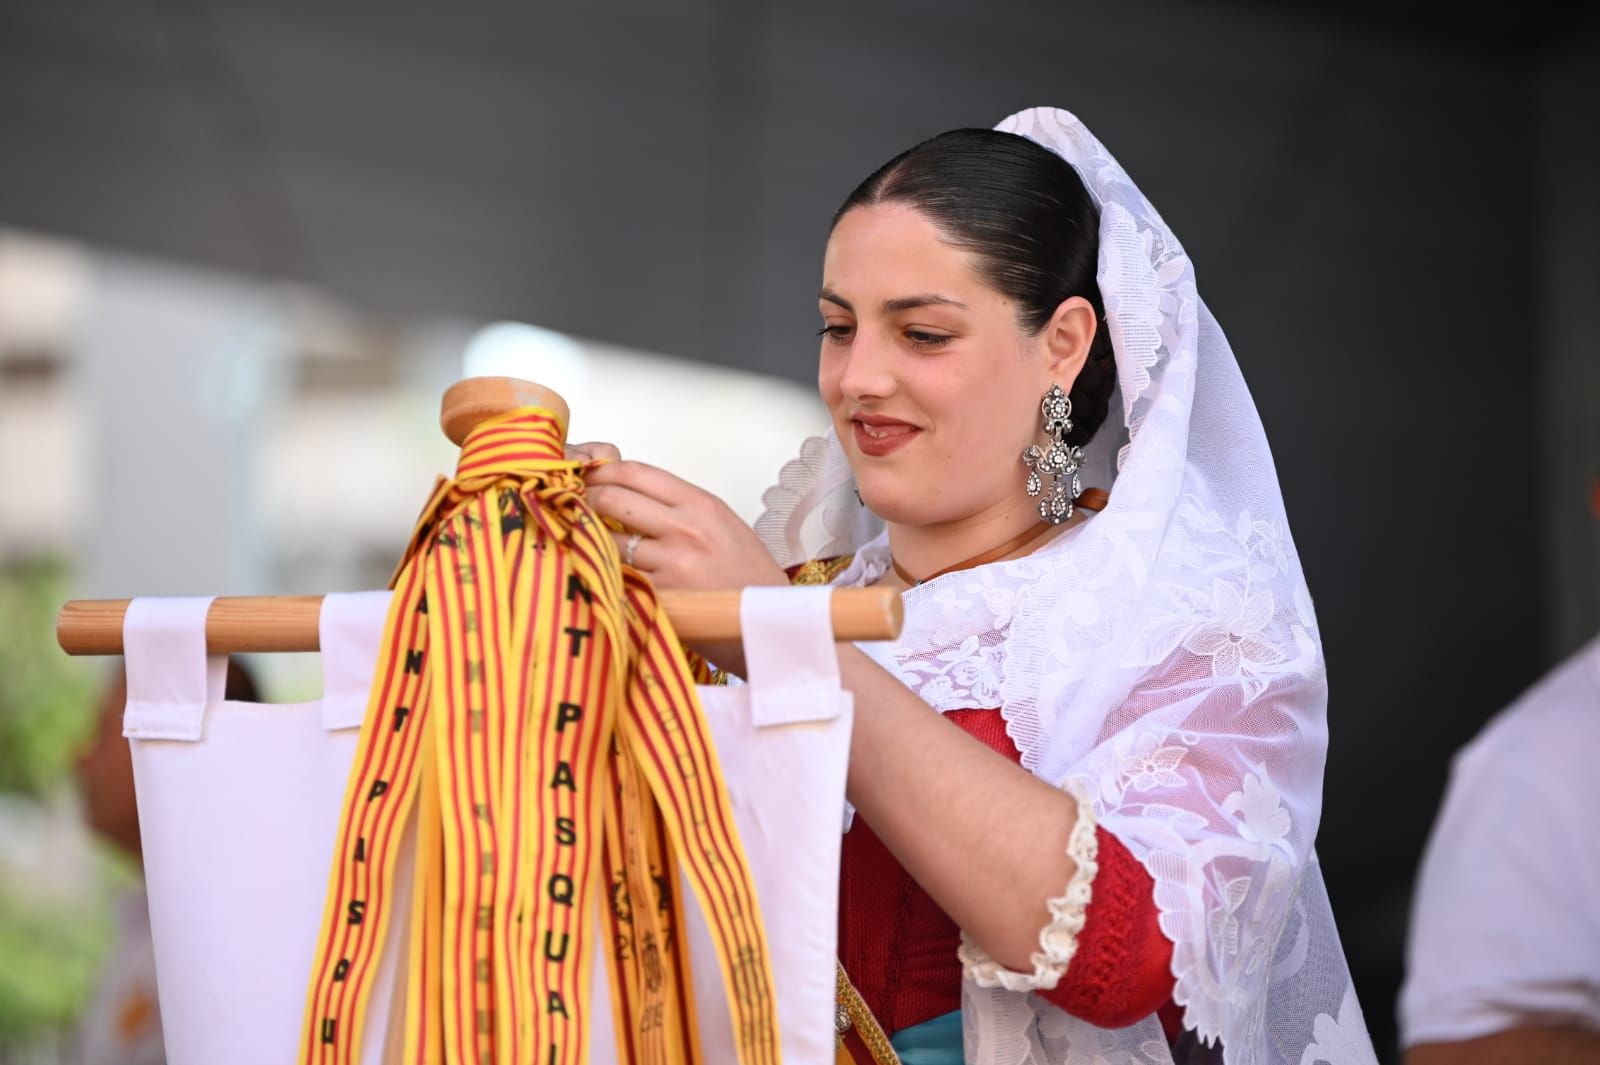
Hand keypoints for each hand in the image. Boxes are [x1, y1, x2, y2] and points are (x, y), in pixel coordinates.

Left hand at [571, 442, 787, 594]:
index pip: (635, 472)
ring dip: (593, 544)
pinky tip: (605, 578)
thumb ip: (678, 507)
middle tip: (579, 513)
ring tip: (591, 548)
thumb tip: (626, 495)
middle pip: (612, 498)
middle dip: (587, 503)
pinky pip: (618, 577)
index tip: (586, 479)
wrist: (770, 622)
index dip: (601, 473)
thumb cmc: (747, 575)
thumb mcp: (721, 524)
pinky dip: (607, 576)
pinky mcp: (661, 597)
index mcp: (700, 504)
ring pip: (608, 540)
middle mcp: (685, 528)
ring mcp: (671, 563)